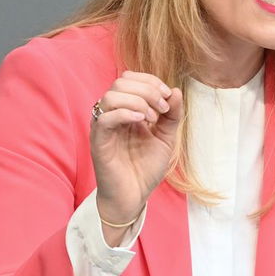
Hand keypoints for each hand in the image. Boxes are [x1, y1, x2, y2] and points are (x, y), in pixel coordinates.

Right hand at [90, 71, 183, 228]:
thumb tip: (175, 91)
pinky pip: (103, 118)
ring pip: (110, 96)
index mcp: (127, 110)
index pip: (130, 79)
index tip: (168, 97)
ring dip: (137, 101)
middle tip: (162, 111)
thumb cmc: (145, 168)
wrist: (134, 196)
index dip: (151, 81)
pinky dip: (123, 113)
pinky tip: (140, 121)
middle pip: (121, 82)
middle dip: (147, 91)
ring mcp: (104, 127)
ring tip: (152, 119)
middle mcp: (113, 114)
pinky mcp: (99, 141)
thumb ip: (172, 115)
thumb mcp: (166, 138)